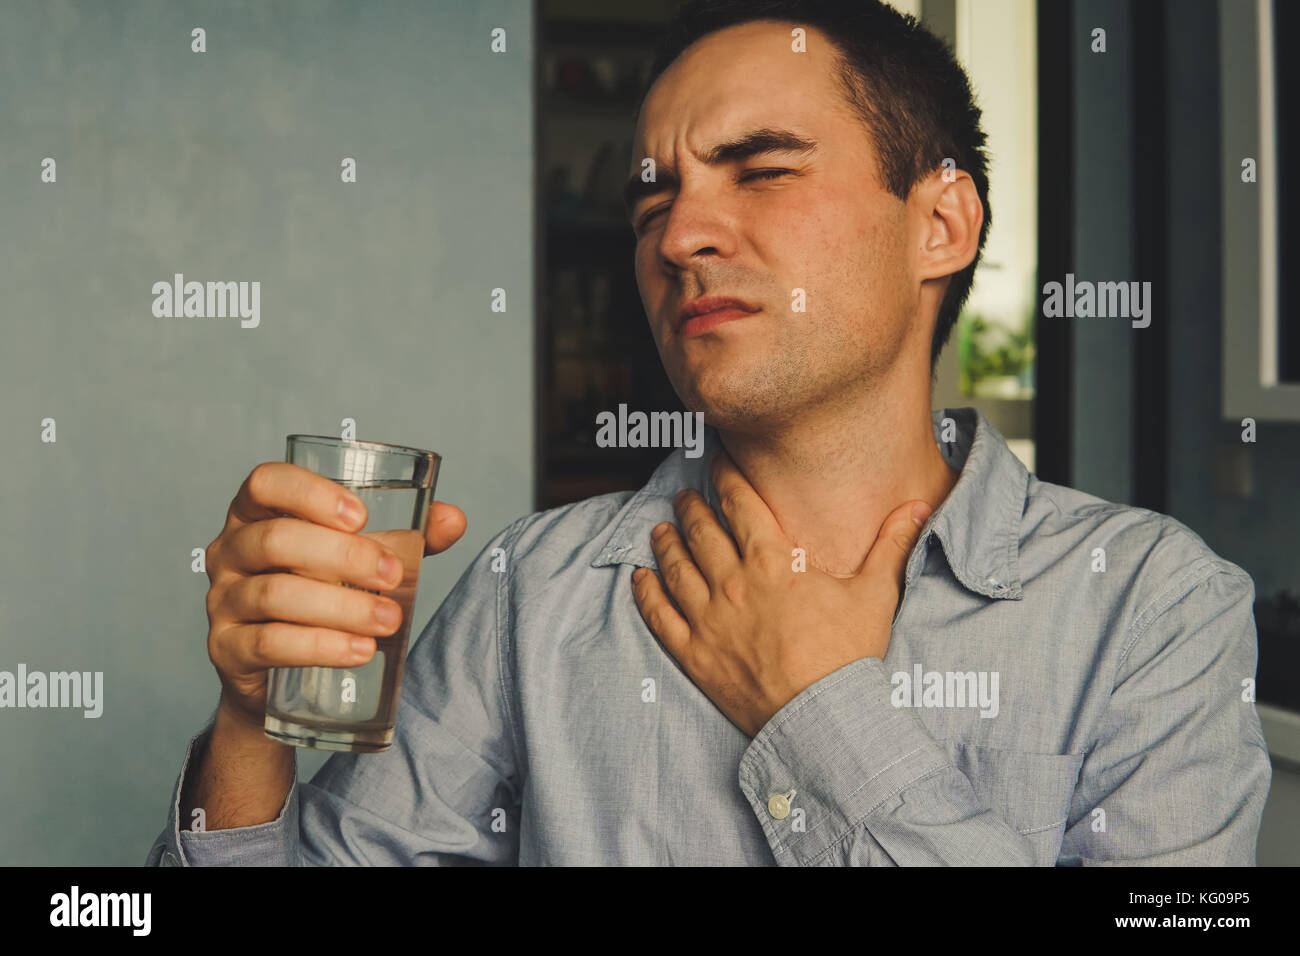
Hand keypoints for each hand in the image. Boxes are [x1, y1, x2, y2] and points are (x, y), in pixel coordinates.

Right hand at [203, 462, 465, 728]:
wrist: (282, 674)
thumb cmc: (321, 594)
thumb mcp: (361, 558)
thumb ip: (408, 536)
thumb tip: (453, 519)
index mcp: (257, 513)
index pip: (266, 483)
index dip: (309, 492)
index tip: (360, 516)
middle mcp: (231, 551)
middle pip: (276, 540)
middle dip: (344, 557)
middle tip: (393, 577)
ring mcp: (223, 601)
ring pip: (275, 594)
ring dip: (341, 607)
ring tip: (389, 621)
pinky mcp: (227, 649)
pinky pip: (269, 643)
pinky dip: (320, 646)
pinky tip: (359, 650)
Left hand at [631, 451, 929, 737]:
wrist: (821, 718)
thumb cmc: (848, 657)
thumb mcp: (876, 595)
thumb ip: (892, 546)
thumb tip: (918, 507)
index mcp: (772, 562)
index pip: (740, 504)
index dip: (725, 477)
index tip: (715, 460)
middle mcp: (732, 582)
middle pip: (701, 531)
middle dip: (691, 507)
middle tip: (685, 494)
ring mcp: (708, 618)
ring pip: (675, 568)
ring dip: (665, 542)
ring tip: (660, 528)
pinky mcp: (694, 653)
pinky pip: (659, 616)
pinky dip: (645, 593)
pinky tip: (639, 578)